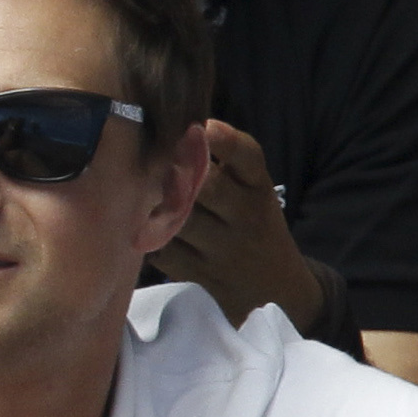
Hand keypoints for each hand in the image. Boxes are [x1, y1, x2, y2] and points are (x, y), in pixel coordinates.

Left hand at [146, 121, 321, 331]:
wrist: (274, 291)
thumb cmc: (251, 226)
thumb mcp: (251, 193)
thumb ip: (223, 166)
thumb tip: (169, 128)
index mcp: (259, 189)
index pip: (250, 159)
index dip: (228, 141)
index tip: (205, 125)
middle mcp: (246, 216)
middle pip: (207, 187)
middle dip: (177, 174)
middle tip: (153, 163)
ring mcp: (224, 249)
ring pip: (180, 218)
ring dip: (157, 206)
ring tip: (142, 196)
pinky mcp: (201, 274)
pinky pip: (164, 249)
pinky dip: (150, 237)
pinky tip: (146, 229)